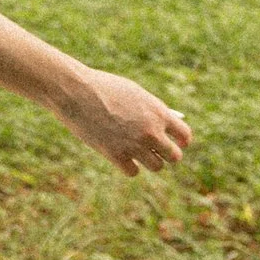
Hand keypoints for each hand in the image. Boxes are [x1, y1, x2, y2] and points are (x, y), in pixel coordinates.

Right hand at [58, 64, 193, 173]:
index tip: (178, 143)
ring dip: (148, 161)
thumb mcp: (133, 93)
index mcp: (159, 112)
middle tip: (157, 151)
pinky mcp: (116, 155)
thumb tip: (161, 130)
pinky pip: (133, 172)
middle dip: (167, 154)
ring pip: (156, 166)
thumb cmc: (102, 87)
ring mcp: (134, 145)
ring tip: (138, 154)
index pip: (184, 135)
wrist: (75, 91)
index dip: (182, 141)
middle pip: (174, 156)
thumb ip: (150, 111)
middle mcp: (151, 131)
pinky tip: (120, 157)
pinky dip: (128, 166)